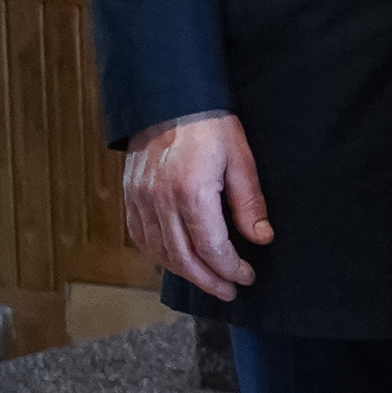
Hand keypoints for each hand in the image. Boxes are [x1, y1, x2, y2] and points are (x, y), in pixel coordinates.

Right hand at [120, 112, 270, 300]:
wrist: (170, 101)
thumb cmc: (210, 127)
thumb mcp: (241, 160)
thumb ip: (249, 203)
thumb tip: (261, 238)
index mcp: (192, 192)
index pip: (211, 247)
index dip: (229, 268)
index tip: (246, 277)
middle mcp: (161, 201)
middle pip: (182, 258)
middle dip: (208, 280)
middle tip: (228, 291)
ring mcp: (140, 199)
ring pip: (159, 252)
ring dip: (184, 272)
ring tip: (207, 280)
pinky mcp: (130, 196)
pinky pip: (141, 237)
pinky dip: (159, 255)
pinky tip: (176, 261)